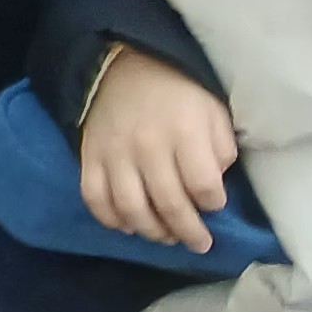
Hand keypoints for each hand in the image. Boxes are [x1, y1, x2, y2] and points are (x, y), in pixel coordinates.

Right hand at [79, 48, 238, 251]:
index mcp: (184, 132)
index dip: (213, 203)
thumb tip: (214, 185)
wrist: (122, 68)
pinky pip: (94, 198)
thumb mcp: (214, 111)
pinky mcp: (89, 158)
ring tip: (165, 237)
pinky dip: (110, 219)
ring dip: (151, 231)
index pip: (203, 185)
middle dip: (189, 231)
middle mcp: (148, 147)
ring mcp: (114, 154)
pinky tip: (127, 225)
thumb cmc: (177, 94)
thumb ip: (221, 149)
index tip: (215, 205)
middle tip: (199, 244)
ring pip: (131, 208)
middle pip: (169, 203)